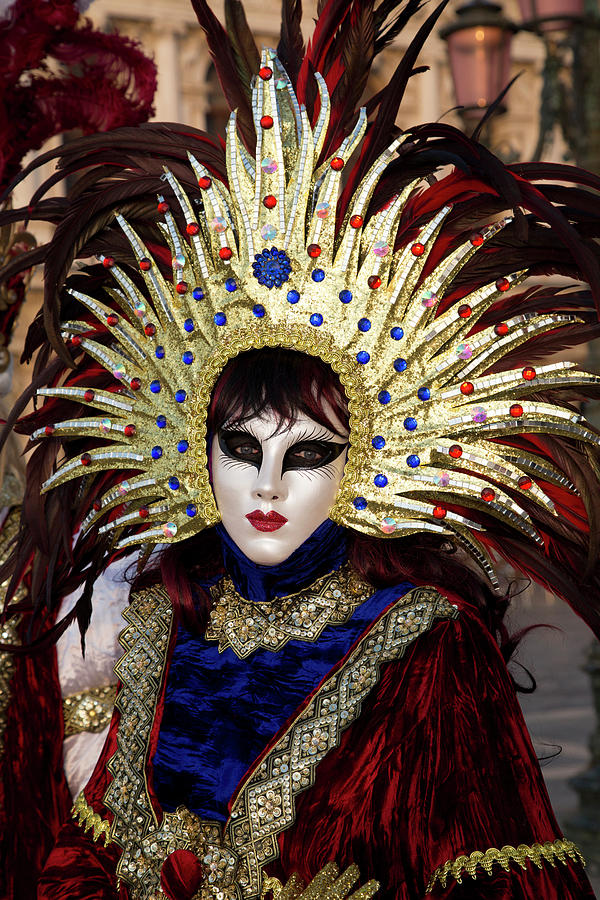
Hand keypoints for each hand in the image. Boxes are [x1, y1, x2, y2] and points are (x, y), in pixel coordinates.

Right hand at [262, 862, 378, 899]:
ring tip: (376, 883)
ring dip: (365, 891)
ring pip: (354, 899)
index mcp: (312, 896)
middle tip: (357, 867)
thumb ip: (289, 891)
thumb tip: (297, 876)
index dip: (329, 871)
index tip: (335, 865)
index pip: (323, 879)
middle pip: (341, 885)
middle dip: (350, 875)